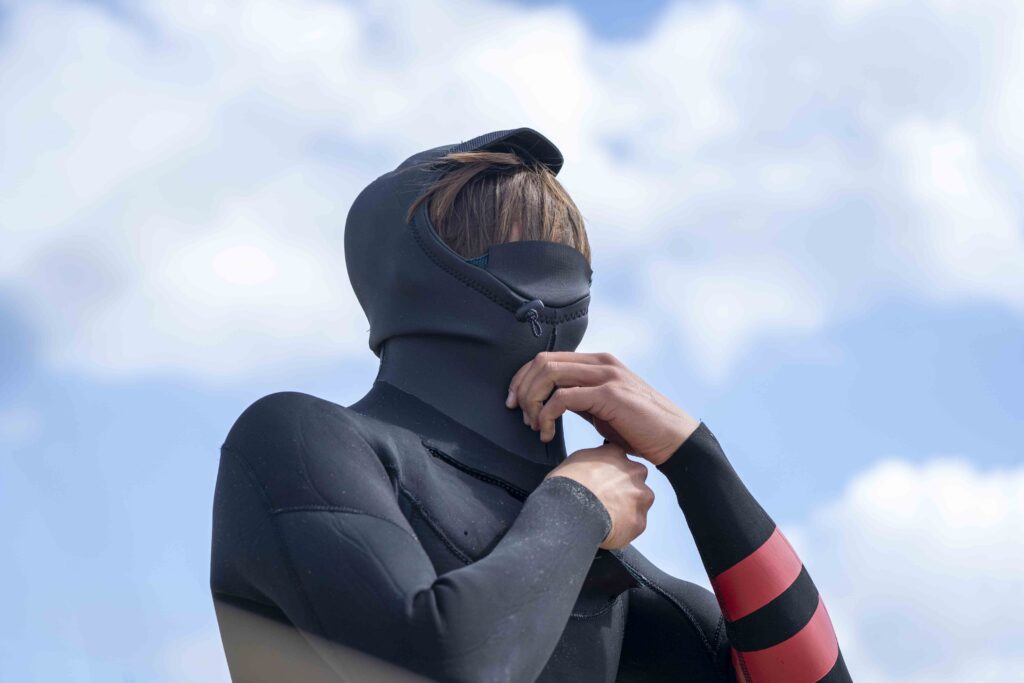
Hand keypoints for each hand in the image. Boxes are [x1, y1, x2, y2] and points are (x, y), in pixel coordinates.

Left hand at [506, 351, 700, 465]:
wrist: (676, 440)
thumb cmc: (640, 429)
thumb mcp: (603, 408)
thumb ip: (580, 399)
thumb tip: (550, 403)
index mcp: (598, 362)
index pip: (546, 358)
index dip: (523, 378)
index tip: (514, 403)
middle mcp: (601, 363)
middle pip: (542, 362)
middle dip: (523, 389)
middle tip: (520, 416)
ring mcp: (607, 376)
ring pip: (549, 375)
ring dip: (533, 401)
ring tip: (535, 426)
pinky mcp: (610, 394)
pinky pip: (563, 398)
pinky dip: (547, 416)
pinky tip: (547, 434)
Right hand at [544, 442, 653, 549]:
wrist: (569, 511)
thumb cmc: (566, 485)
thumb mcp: (576, 460)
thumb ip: (595, 460)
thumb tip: (597, 468)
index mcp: (616, 453)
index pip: (621, 458)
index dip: (613, 471)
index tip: (605, 480)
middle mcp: (633, 471)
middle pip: (636, 478)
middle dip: (626, 488)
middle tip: (607, 499)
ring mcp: (639, 496)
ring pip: (641, 501)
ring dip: (629, 507)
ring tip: (607, 516)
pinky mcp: (639, 520)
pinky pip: (635, 524)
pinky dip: (625, 528)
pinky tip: (609, 529)